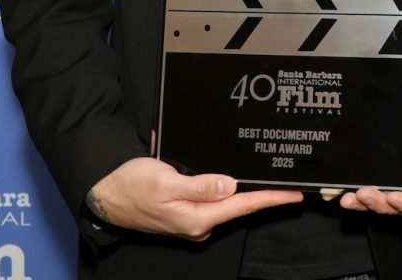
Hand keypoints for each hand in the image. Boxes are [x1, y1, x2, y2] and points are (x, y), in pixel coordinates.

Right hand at [86, 157, 303, 240]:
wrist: (106, 194)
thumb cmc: (132, 186)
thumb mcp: (166, 181)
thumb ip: (200, 185)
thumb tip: (230, 185)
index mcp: (197, 217)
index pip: (243, 206)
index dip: (271, 199)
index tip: (294, 195)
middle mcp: (198, 222)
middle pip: (238, 205)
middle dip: (261, 193)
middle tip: (286, 182)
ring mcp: (192, 219)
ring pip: (225, 201)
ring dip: (240, 188)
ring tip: (262, 179)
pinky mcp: (186, 212)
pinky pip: (209, 198)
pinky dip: (219, 187)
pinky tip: (225, 178)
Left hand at [340, 55, 401, 215]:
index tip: (395, 197)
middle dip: (383, 205)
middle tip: (364, 194)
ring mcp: (399, 167)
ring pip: (384, 197)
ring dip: (366, 203)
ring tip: (349, 198)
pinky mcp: (381, 158)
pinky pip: (369, 180)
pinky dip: (354, 189)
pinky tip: (339, 191)